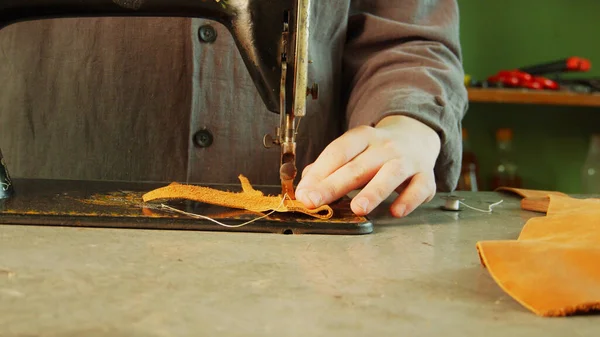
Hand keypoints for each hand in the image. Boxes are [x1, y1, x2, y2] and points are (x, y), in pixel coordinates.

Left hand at [295, 115, 440, 216]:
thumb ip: (330, 166)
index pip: (337, 152)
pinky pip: (419, 187)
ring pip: (390, 174)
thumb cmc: (377, 151)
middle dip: (334, 185)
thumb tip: (306, 185)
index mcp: (363, 137)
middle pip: (357, 166)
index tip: (303, 192)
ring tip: (358, 208)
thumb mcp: (354, 150)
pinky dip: (409, 200)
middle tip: (314, 201)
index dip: (319, 172)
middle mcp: (385, 146)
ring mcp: (407, 160)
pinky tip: (396, 212)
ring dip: (374, 192)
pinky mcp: (425, 176)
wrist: (417, 136)